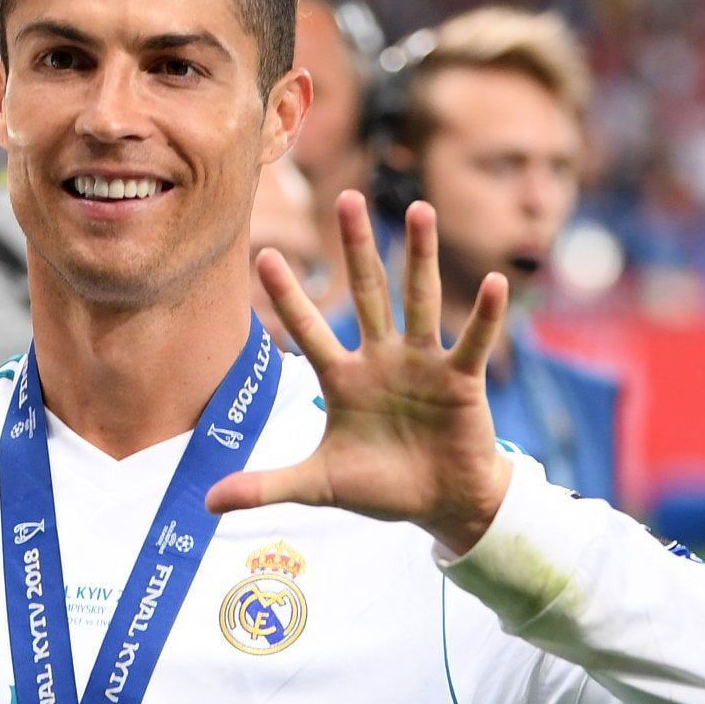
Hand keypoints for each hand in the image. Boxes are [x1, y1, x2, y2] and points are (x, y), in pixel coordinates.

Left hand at [206, 192, 512, 554]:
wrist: (440, 505)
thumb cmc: (380, 487)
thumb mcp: (318, 487)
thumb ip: (266, 487)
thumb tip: (208, 504)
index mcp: (342, 380)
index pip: (309, 330)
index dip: (289, 296)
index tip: (265, 253)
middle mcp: (381, 359)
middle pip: (367, 294)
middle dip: (356, 249)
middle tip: (345, 198)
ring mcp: (423, 364)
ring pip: (419, 300)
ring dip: (419, 257)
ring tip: (418, 210)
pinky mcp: (461, 380)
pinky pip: (473, 342)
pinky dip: (486, 316)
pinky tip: (496, 283)